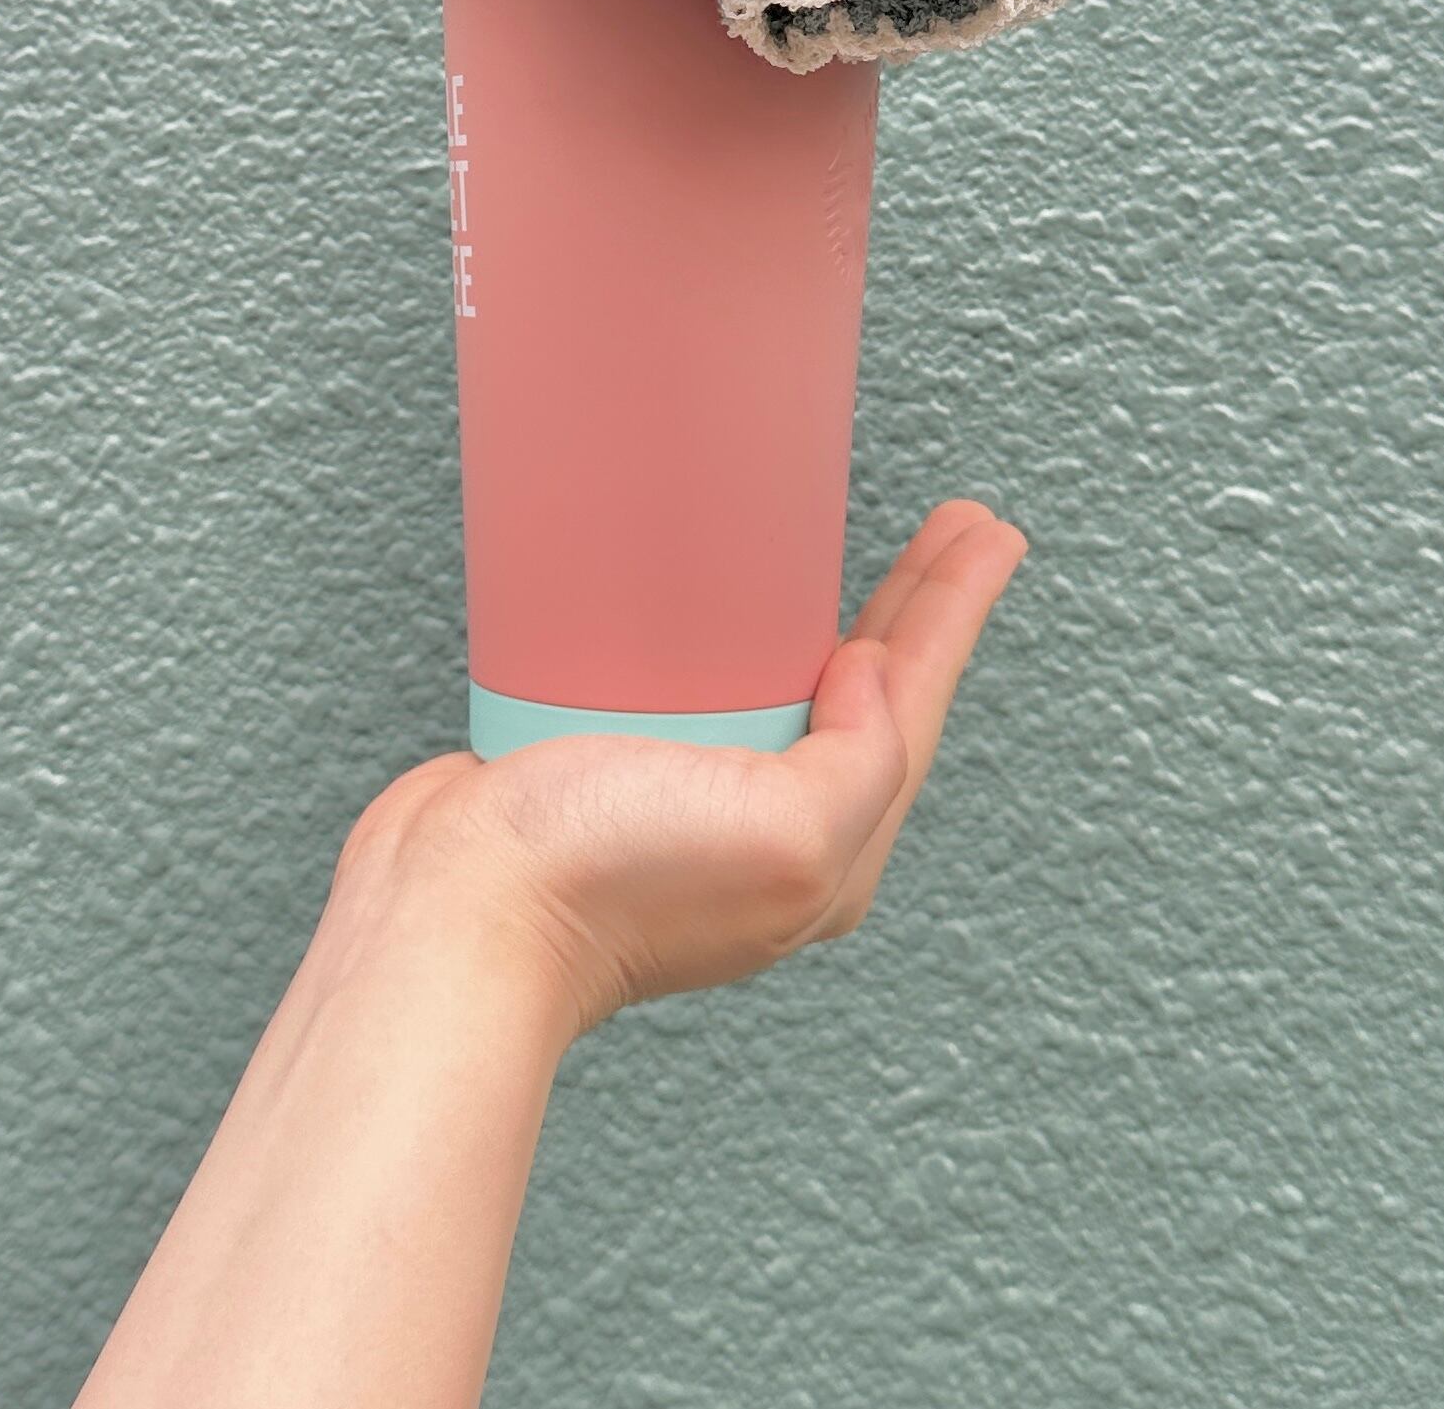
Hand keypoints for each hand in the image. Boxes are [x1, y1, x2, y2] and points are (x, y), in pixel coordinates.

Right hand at [328, 501, 1028, 1040]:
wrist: (457, 917)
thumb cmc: (606, 886)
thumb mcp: (786, 834)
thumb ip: (858, 764)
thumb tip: (862, 684)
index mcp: (826, 851)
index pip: (915, 707)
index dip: (955, 612)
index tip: (986, 535)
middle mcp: (771, 830)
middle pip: (873, 694)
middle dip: (920, 606)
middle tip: (959, 526)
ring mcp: (696, 803)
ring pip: (791, 688)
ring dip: (838, 613)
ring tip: (865, 549)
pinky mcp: (619, 772)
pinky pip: (705, 689)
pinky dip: (737, 638)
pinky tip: (724, 602)